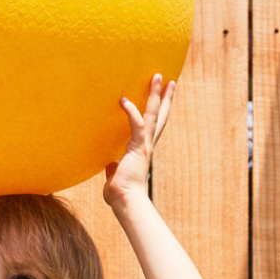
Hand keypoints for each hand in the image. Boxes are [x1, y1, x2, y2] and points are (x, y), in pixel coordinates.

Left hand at [102, 73, 175, 208]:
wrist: (126, 202)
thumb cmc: (120, 194)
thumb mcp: (115, 177)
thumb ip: (114, 169)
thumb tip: (110, 167)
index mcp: (143, 150)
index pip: (153, 126)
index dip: (159, 111)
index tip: (164, 96)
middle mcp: (147, 145)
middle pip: (159, 116)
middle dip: (163, 97)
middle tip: (168, 80)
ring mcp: (144, 145)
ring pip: (153, 114)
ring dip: (155, 95)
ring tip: (157, 76)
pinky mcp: (138, 147)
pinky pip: (136, 125)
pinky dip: (131, 112)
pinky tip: (124, 100)